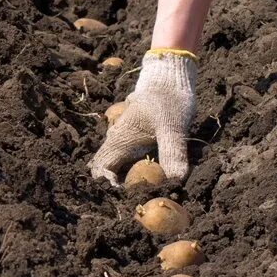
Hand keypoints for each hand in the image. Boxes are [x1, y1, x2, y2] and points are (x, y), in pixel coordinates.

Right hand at [89, 51, 196, 184]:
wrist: (168, 78)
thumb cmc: (168, 101)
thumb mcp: (173, 128)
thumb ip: (172, 154)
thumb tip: (175, 181)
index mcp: (119, 140)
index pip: (101, 170)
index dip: (110, 187)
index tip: (130, 195)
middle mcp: (116, 141)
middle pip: (105, 170)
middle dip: (117, 187)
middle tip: (140, 198)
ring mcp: (123, 138)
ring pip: (115, 164)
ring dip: (124, 179)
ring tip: (145, 190)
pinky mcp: (133, 138)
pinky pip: (125, 159)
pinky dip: (132, 171)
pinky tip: (150, 176)